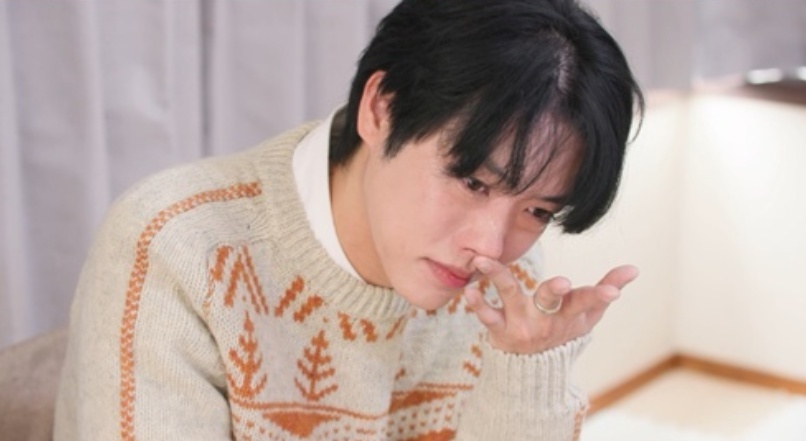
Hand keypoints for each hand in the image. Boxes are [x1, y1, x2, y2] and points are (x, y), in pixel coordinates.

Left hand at [463, 256, 638, 353]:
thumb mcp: (588, 315)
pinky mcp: (498, 329)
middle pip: (551, 299)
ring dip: (497, 276)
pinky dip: (477, 304)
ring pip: (510, 296)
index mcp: (569, 313)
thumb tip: (635, 268)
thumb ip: (609, 288)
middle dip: (555, 290)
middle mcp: (545, 318)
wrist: (533, 370)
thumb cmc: (563, 330)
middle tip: (560, 282)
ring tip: (482, 261)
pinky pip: (487, 316)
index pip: (588, 301)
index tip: (613, 291)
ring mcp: (521, 323)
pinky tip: (468, 290)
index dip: (602, 294)